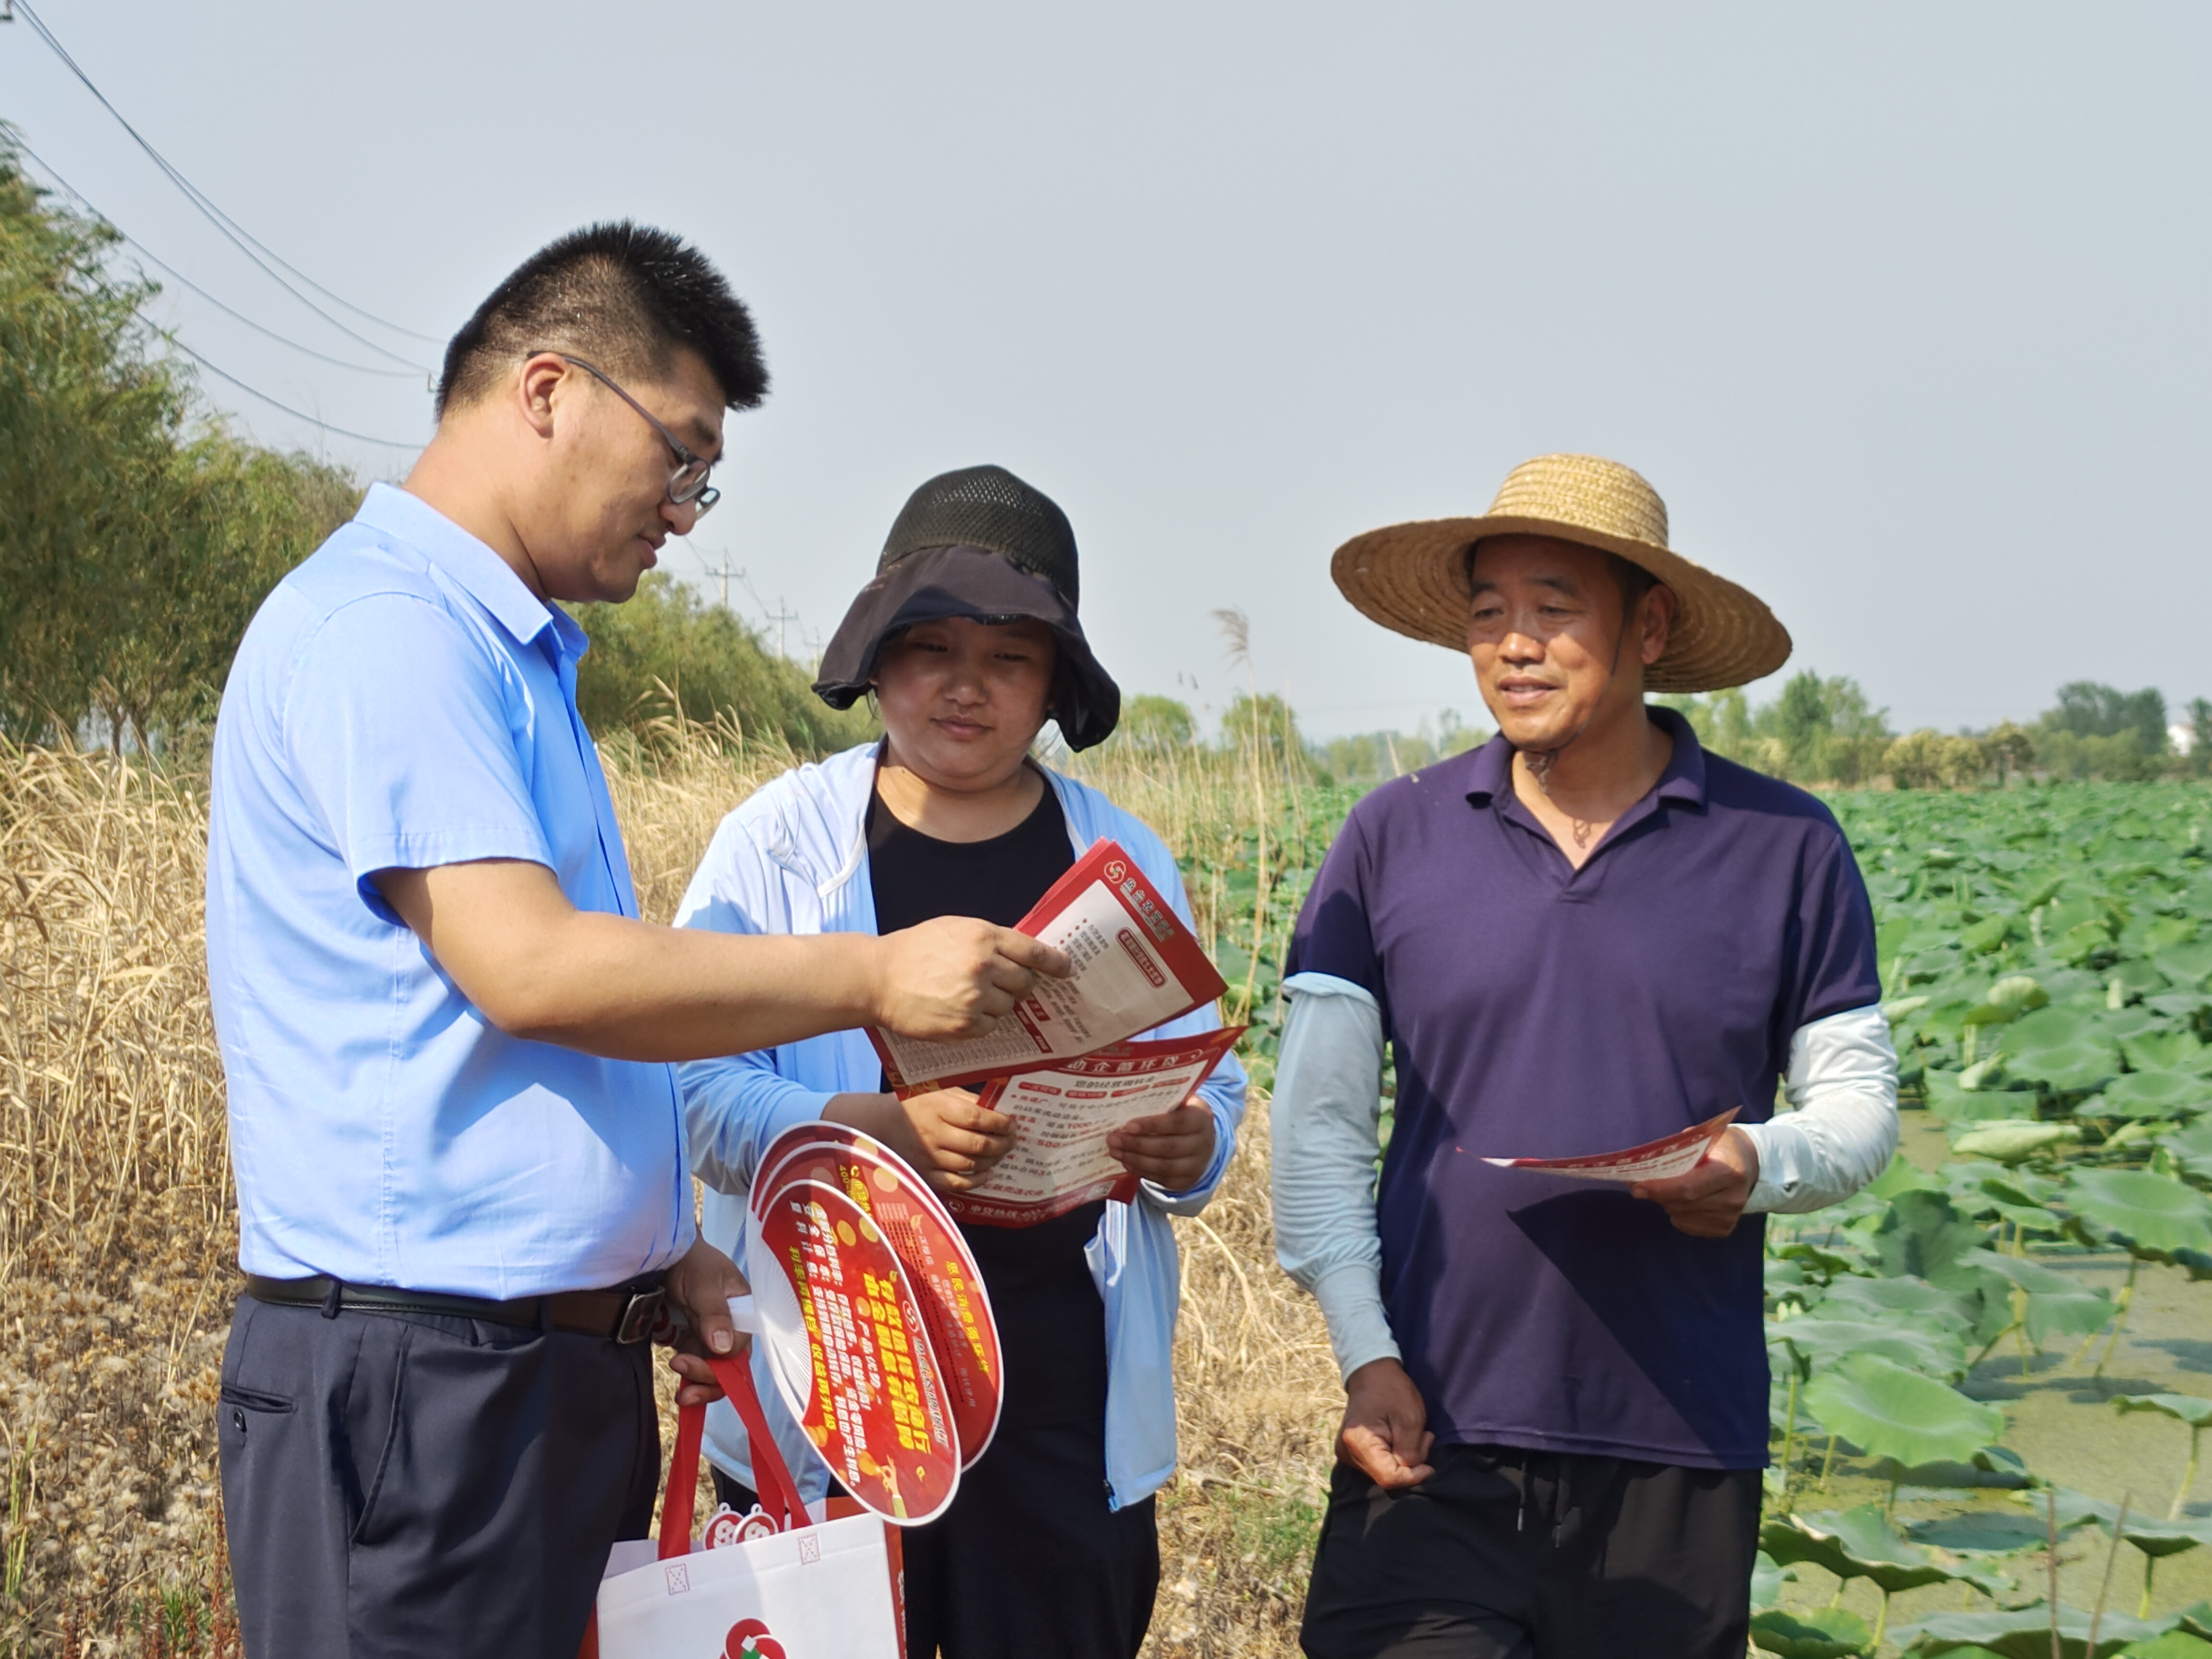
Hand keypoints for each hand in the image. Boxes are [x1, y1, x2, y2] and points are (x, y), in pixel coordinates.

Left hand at [662, 1236, 748, 1407]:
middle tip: (682, 1383)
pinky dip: (690, 1377)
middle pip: (730, 1364)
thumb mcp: (703, 1283)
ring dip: (699, 1384)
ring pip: (715, 1370)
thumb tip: (723, 1347)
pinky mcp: (696, 1340)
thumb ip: (714, 1312)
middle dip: (709, 1379)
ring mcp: (714, 1334)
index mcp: (745, 1310)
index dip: (720, 1362)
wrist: (667, 1254)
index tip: (688, 1359)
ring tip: (681, 1394)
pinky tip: (679, 1384)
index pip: (739, 1345)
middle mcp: (733, 1325)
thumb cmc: (690, 1260)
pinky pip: (698, 1364)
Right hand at [824, 1088, 1016, 1193]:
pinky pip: (957, 1183)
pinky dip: (976, 1181)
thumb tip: (1000, 1110)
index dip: (1000, 1123)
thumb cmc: (916, 1104)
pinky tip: (987, 1173)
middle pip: (978, 1144)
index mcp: (938, 1109)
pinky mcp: (926, 1175)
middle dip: (1002, 1143)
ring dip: (993, 1160)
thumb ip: (968, 1100)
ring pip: (971, 1164)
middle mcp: (934, 1135)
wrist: (883, 1125)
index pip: (977, 1118)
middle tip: (1013, 1139)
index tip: (1013, 1123)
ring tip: (1002, 1153)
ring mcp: (930, 1158)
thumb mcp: (940, 1092)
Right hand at [872, 918, 1070, 1040]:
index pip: (1034, 951)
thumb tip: (1023, 954)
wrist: (879, 978)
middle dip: (1018, 984)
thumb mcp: (954, 929)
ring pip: (1009, 1006)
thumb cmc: (916, 949)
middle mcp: (984, 966)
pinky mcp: (965, 1024)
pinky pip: (991, 1026)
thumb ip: (989, 939)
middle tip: (1000, 982)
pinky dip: (981, 1022)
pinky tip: (960, 1011)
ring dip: (997, 1003)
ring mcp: (975, 998)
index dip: (1055, 962)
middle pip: (1026, 981)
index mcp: (984, 937)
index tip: (1067, 969)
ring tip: (968, 995)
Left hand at [1107, 1097, 1216, 1190]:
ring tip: (1115, 1151)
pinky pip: (1161, 1179)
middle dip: (1137, 1144)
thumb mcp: (1180, 1102)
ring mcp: (1196, 1165)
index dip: (1153, 1125)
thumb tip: (1127, 1100)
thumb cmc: (1183, 1114)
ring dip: (1135, 1160)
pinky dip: (1142, 1172)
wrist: (1203, 1139)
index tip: (1128, 1126)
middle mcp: (1203, 1144)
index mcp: (1201, 1118)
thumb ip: (1161, 1101)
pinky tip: (1127, 1163)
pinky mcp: (1186, 1181)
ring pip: (1163, 1166)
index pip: (1177, 1123)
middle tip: (1113, 1139)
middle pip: (1168, 1147)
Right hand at [1338, 1358, 1433, 1488]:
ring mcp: (1346, 1452)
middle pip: (1385, 1476)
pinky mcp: (1351, 1451)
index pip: (1388, 1477)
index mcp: (1358, 1442)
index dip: (1413, 1476)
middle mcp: (1346, 1452)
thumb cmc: (1392, 1390)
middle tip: (1424, 1438)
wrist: (1371, 1372)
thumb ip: (1411, 1452)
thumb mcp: (1410, 1419)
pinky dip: (1394, 1456)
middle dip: (1410, 1465)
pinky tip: (1401, 1439)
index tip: (1430, 1466)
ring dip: (1403, 1460)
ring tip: (1414, 1435)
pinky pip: (1377, 1464)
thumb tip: (1413, 1473)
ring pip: (1382, 1472)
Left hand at [1629, 1126, 1759, 1237]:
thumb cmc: (1722, 1146)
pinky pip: (1689, 1226)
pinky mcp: (1725, 1228)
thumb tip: (1647, 1161)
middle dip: (1656, 1195)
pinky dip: (1677, 1214)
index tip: (1636, 1185)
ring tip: (1661, 1190)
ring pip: (1683, 1216)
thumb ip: (1681, 1149)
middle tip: (1637, 1187)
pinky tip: (1679, 1201)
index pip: (1688, 1187)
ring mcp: (1730, 1216)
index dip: (1660, 1188)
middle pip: (1683, 1203)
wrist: (1751, 1164)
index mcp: (1730, 1172)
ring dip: (1666, 1203)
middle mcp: (1733, 1198)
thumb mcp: (1706, 1137)